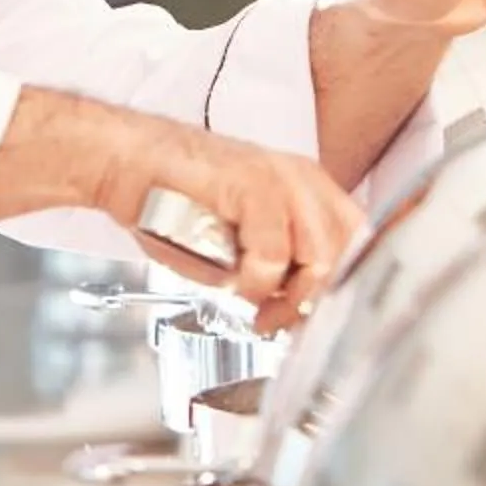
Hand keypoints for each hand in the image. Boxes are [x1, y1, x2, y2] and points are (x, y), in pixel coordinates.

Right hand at [0, 89, 365, 334]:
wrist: (124, 163)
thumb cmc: (172, 202)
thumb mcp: (239, 239)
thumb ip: (278, 269)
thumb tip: (299, 314)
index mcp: (308, 187)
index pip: (362, 236)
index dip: (350, 284)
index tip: (324, 321)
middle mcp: (303, 178)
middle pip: (351, 252)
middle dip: (318, 299)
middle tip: (279, 321)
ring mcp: (281, 178)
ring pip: (321, 258)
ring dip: (286, 297)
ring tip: (252, 305)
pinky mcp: (252, 184)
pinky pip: (273, 256)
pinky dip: (253, 282)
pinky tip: (230, 281)